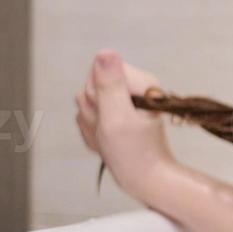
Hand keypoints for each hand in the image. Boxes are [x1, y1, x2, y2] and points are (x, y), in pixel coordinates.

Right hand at [74, 49, 176, 203]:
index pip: (97, 70)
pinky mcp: (117, 113)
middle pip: (90, 86)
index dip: (95, 95)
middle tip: (109, 130)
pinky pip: (90, 116)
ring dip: (93, 124)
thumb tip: (106, 52)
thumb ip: (109, 85)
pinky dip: (94, 132)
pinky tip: (107, 141)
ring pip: (87, 103)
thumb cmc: (134, 153)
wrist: (144, 179)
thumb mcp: (117, 118)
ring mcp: (125, 101)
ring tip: (109, 138)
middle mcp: (134, 87)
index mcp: (140, 82)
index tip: (109, 114)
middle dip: (93, 112)